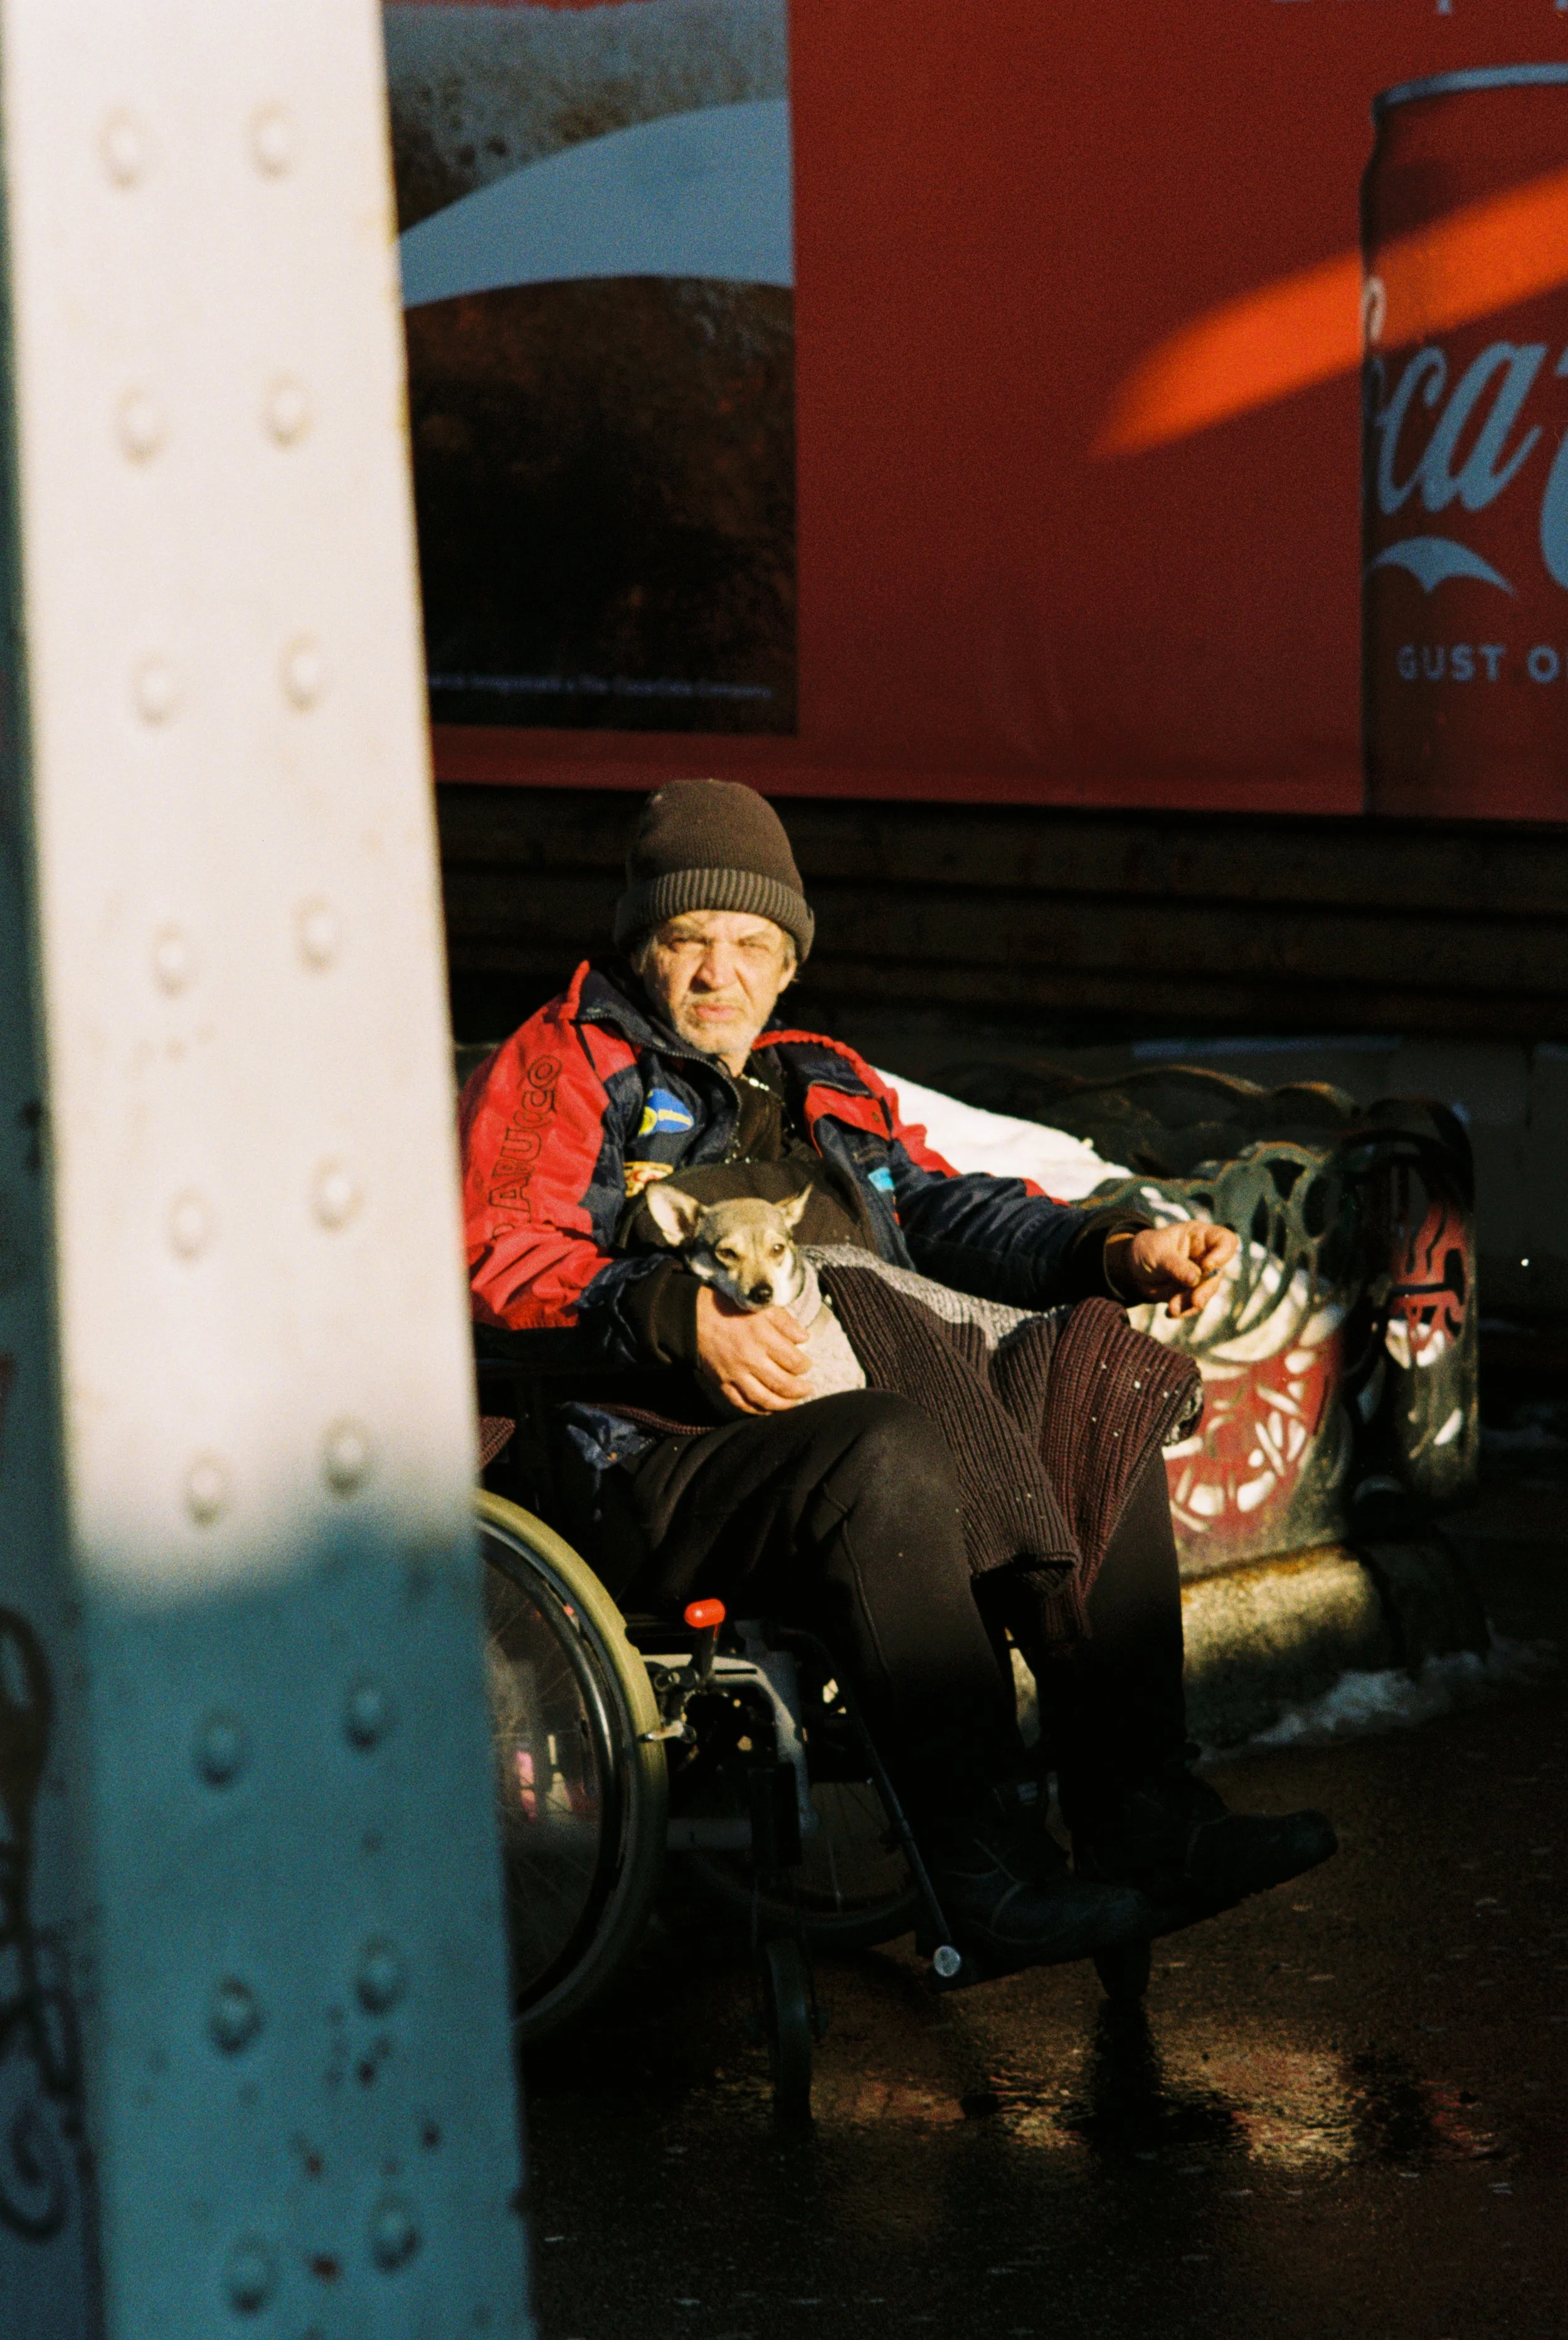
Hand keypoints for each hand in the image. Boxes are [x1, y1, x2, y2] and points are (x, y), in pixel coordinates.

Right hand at [695, 1284, 810, 1412]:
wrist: (694, 1317)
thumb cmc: (731, 1308)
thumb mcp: (762, 1307)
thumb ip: (785, 1322)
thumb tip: (804, 1338)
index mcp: (762, 1337)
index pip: (793, 1361)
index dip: (804, 1365)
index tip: (807, 1365)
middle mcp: (750, 1358)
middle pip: (782, 1383)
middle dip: (800, 1390)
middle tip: (808, 1389)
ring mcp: (735, 1373)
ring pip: (764, 1398)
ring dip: (783, 1405)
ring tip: (794, 1402)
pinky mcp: (722, 1383)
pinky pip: (742, 1403)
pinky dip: (757, 1410)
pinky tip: (768, 1409)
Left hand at [1108, 1221, 1238, 1318]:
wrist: (1133, 1269)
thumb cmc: (1147, 1249)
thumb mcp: (1157, 1253)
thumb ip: (1176, 1265)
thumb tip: (1195, 1280)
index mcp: (1200, 1236)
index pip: (1225, 1240)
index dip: (1223, 1254)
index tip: (1207, 1265)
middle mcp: (1205, 1256)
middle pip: (1218, 1273)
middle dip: (1206, 1290)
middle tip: (1195, 1301)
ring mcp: (1201, 1275)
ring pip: (1207, 1292)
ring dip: (1191, 1303)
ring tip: (1173, 1308)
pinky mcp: (1193, 1292)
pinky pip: (1194, 1304)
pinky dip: (1184, 1310)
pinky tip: (1171, 1312)